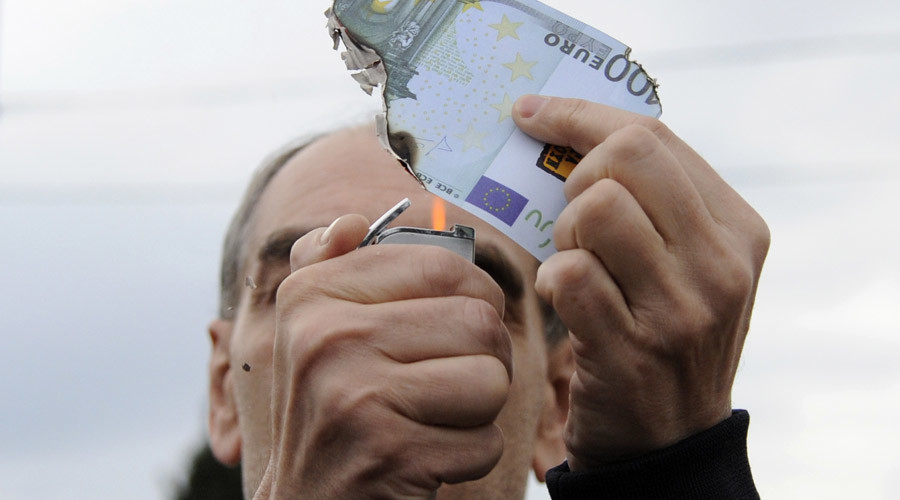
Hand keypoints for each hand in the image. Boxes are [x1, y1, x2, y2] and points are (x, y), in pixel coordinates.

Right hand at [254, 216, 512, 498]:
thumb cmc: (331, 411)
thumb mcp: (311, 333)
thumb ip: (328, 266)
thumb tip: (350, 221)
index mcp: (312, 295)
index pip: (445, 267)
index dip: (473, 300)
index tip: (450, 329)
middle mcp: (325, 338)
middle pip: (479, 322)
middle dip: (483, 359)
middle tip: (446, 384)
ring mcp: (354, 397)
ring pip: (492, 379)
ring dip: (478, 410)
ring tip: (431, 420)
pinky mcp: (389, 454)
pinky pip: (486, 440)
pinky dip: (469, 456)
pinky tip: (424, 459)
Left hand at [513, 96, 769, 468]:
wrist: (672, 442)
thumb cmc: (665, 336)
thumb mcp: (686, 265)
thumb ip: (651, 203)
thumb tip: (562, 133)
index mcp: (737, 228)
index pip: (652, 135)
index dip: (579, 115)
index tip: (532, 113)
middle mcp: (720, 262)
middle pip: (625, 156)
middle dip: (576, 178)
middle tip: (575, 221)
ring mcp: (683, 308)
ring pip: (596, 208)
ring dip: (565, 234)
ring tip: (578, 267)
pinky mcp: (635, 349)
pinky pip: (569, 272)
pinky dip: (554, 281)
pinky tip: (569, 303)